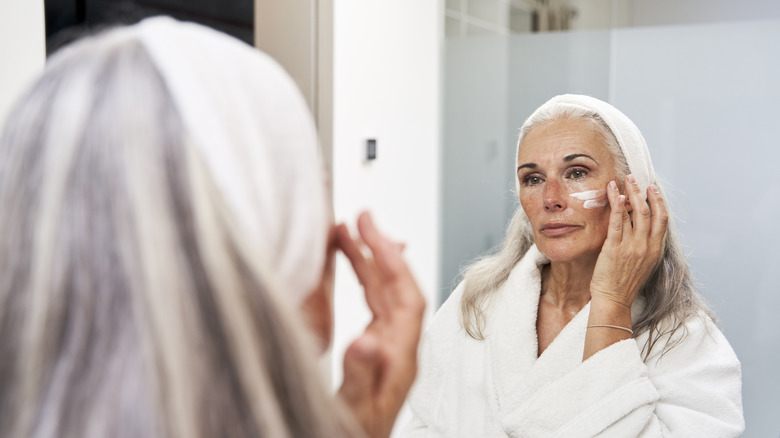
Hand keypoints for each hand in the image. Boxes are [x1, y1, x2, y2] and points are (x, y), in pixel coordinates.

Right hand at [336, 212, 425, 437]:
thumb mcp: (353, 408)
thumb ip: (360, 374)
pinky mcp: (374, 349)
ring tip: (346, 233)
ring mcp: (387, 346)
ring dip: (367, 260)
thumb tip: (365, 340)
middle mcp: (398, 346)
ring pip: (382, 292)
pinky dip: (361, 279)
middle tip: (359, 217)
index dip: (392, 260)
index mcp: (400, 356)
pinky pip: (373, 304)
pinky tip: (351, 268)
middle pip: (395, 286)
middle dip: (378, 248)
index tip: (372, 231)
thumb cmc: (354, 433)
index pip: (406, 295)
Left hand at [590, 175, 668, 309]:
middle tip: (634, 178)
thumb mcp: (644, 263)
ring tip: (622, 181)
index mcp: (655, 250)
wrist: (614, 300)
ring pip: (634, 214)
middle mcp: (646, 246)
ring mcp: (631, 247)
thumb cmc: (625, 283)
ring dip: (628, 194)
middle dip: (641, 192)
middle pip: (648, 212)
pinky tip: (615, 195)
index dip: (658, 202)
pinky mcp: (614, 248)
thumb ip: (645, 246)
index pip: (662, 220)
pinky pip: (617, 223)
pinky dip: (618, 207)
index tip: (652, 189)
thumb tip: (642, 228)